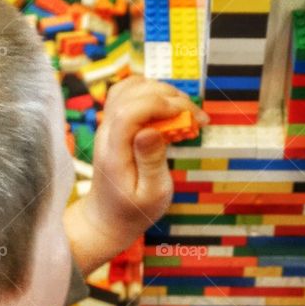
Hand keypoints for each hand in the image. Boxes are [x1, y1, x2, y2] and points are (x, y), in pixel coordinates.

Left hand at [64, 76, 206, 273]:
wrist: (107, 218)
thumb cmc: (133, 210)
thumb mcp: (151, 194)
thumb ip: (150, 161)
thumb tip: (150, 130)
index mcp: (114, 152)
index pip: (129, 111)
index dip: (160, 104)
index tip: (188, 117)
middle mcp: (106, 133)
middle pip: (132, 93)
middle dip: (170, 97)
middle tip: (197, 119)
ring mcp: (108, 126)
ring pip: (130, 87)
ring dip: (162, 91)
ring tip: (186, 112)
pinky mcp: (115, 125)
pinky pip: (129, 95)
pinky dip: (152, 94)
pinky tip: (170, 110)